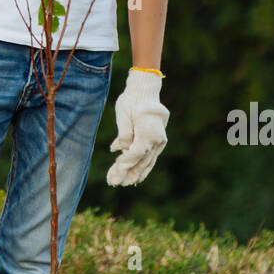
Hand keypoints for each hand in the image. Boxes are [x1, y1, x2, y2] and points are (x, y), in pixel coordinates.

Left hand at [107, 68, 168, 185]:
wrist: (146, 89)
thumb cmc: (132, 99)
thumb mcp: (123, 114)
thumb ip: (123, 134)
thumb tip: (121, 150)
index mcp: (149, 131)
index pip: (136, 153)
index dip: (125, 164)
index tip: (114, 173)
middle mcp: (157, 138)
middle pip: (141, 160)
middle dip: (127, 173)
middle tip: (114, 183)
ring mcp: (160, 140)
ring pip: (147, 161)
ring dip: (135, 173)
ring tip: (124, 183)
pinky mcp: (158, 141)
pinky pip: (151, 157)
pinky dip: (143, 167)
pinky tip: (135, 176)